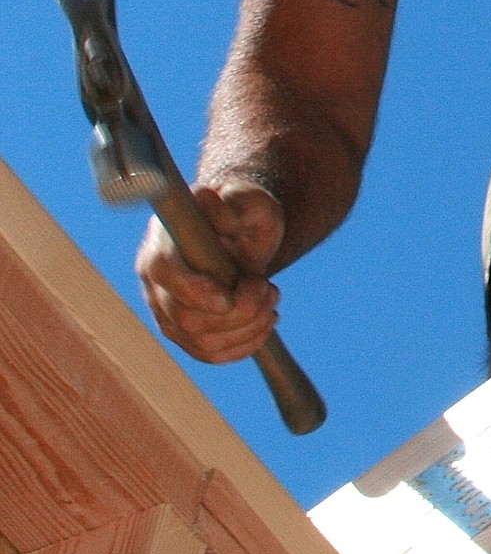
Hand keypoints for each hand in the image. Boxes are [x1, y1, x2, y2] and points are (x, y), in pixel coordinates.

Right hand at [135, 180, 284, 362]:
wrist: (244, 232)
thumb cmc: (243, 210)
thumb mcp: (246, 200)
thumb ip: (230, 204)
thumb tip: (207, 198)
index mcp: (163, 243)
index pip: (164, 274)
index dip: (193, 290)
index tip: (228, 296)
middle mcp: (156, 282)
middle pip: (185, 318)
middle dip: (237, 310)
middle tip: (266, 286)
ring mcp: (168, 311)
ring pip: (202, 342)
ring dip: (247, 327)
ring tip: (270, 297)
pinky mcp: (186, 334)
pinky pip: (211, 354)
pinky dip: (245, 344)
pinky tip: (265, 320)